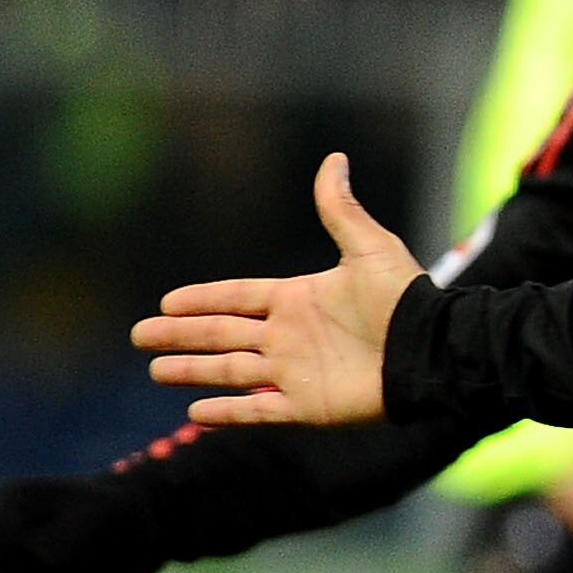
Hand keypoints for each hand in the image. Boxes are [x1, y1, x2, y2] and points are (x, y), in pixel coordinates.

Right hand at [134, 154, 419, 424]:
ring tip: (157, 370)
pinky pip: (258, 410)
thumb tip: (334, 158)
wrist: (433, 350)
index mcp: (298, 300)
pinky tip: (195, 413)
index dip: (202, 299)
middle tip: (139, 335)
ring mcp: (297, 373)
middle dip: (180, 335)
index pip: (237, 298)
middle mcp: (290, 337)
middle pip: (221, 335)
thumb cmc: (406, 299)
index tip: (167, 301)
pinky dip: (227, 411)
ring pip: (230, 371)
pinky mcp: (309, 406)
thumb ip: (340, 208)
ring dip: (193, 371)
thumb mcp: (368, 247)